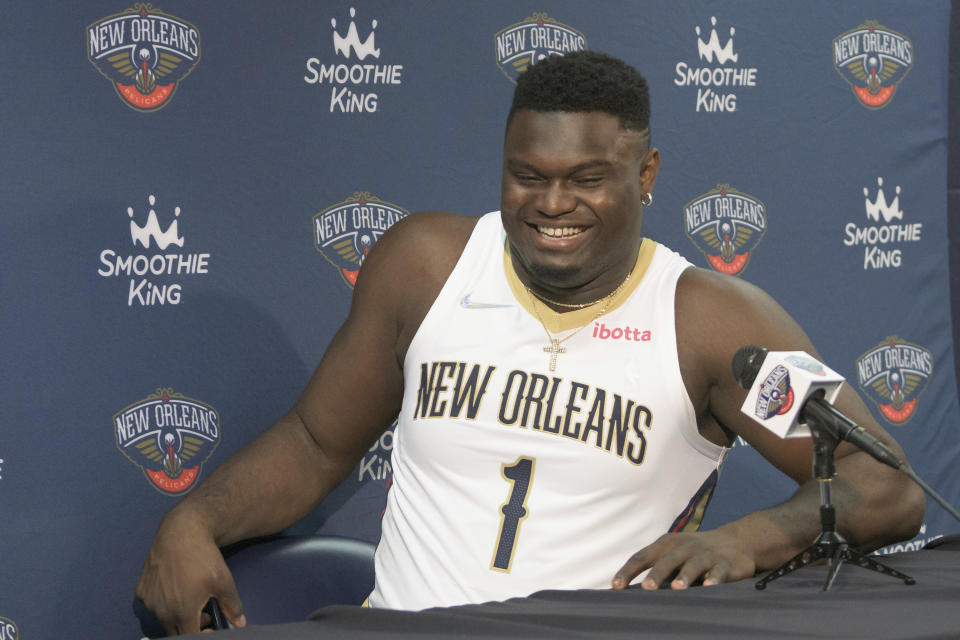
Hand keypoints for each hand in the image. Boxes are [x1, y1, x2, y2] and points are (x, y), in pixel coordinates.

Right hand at [135, 512, 246, 634]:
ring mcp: (148, 601)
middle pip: (175, 632)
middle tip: (205, 612)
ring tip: (191, 598)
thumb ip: (231, 606)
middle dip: (191, 626)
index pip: (190, 637)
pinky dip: (163, 604)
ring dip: (177, 615)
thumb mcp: (223, 581)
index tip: (212, 624)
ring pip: (163, 619)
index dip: (202, 634)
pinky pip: (152, 605)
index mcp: (182, 613)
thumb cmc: (203, 558)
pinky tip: (175, 588)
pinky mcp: (140, 590)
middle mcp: (161, 611)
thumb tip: (240, 623)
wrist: (180, 532)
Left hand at [611, 530, 755, 589]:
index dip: (629, 571)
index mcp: (666, 544)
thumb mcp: (672, 554)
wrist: (735, 541)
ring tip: (678, 588)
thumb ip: (655, 567)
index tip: (616, 586)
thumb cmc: (693, 552)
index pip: (643, 556)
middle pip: (667, 560)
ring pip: (694, 564)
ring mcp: (706, 554)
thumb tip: (626, 588)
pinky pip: (720, 571)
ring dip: (685, 575)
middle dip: (657, 574)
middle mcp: (684, 547)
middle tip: (646, 588)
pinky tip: (710, 586)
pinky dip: (715, 578)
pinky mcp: (726, 563)